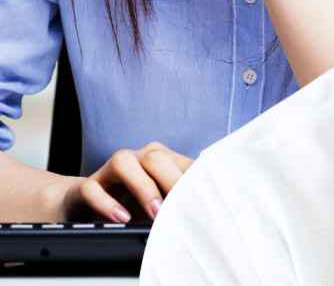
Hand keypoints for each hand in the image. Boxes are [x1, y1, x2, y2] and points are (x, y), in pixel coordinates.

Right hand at [53, 142, 193, 222]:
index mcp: (159, 158)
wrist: (87, 202)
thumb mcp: (159, 201)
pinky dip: (107, 203)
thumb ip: (177, 200)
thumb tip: (199, 213)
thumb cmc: (133, 201)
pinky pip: (91, 188)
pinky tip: (122, 218)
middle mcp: (136, 158)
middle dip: (171, 180)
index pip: (181, 161)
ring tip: (155, 213)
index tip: (206, 200)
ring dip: (142, 187)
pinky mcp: (87, 186)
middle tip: (181, 206)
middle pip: (155, 156)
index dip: (195, 179)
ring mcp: (109, 170)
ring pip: (123, 162)